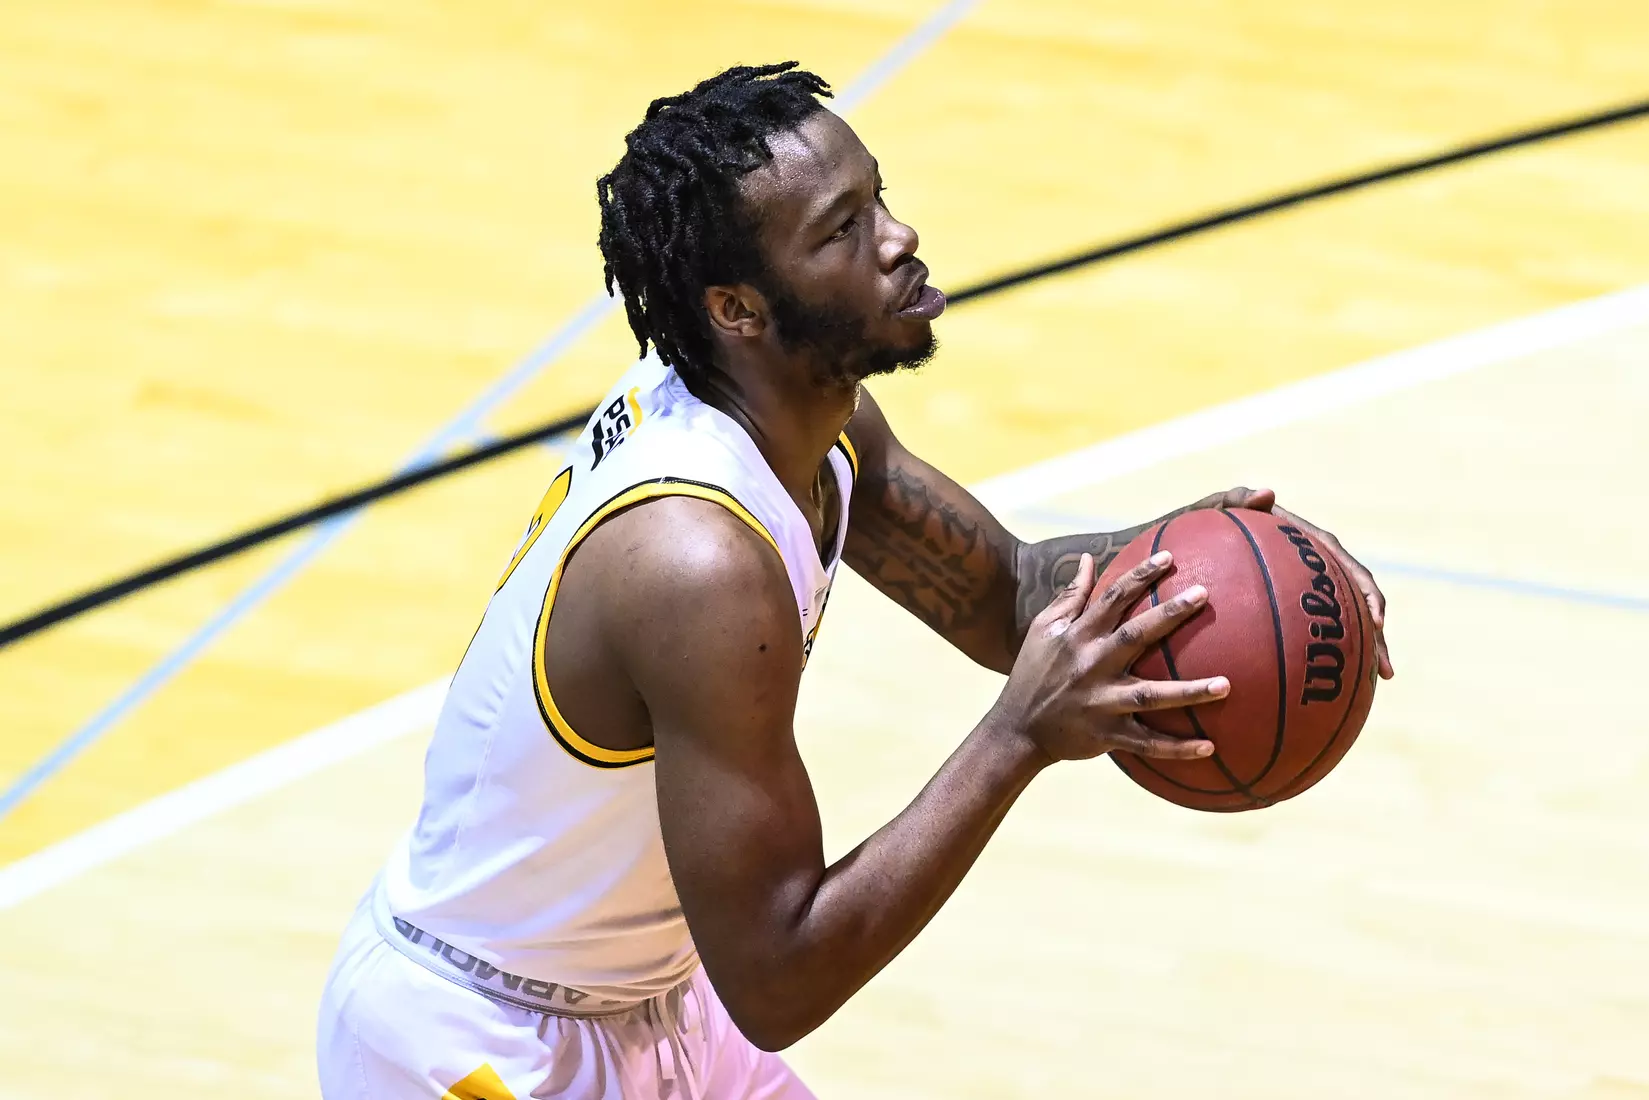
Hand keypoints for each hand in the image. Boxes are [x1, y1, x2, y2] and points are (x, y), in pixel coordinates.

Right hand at [993, 551, 1227, 763]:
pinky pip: (1147, 743)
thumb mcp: (1043, 630)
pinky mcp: (1107, 736)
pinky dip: (1177, 748)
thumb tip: (1088, 559)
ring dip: (1189, 691)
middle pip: (1135, 636)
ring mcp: (1101, 703)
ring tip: (1226, 684)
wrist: (1016, 729)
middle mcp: (1091, 666)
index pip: (1111, 599)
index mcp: (1077, 637)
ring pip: (1150, 695)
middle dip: (1169, 615)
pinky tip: (1210, 746)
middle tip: (1203, 594)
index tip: (1170, 557)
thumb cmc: (1033, 673)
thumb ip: (1069, 596)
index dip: (1139, 576)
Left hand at [1190, 486, 1393, 679]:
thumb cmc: (1184, 531)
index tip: (1377, 622)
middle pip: (1352, 602)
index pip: (1345, 566)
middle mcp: (1305, 571)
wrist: (1166, 555)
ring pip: (1335, 625)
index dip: (1366, 593)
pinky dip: (1313, 664)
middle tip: (1383, 668)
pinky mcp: (1277, 615)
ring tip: (1369, 687)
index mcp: (1300, 545)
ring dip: (1357, 653)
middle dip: (1375, 635)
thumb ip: (1231, 500)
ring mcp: (1293, 595)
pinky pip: (1300, 641)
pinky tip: (1315, 697)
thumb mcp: (1204, 513)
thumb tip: (1267, 493)